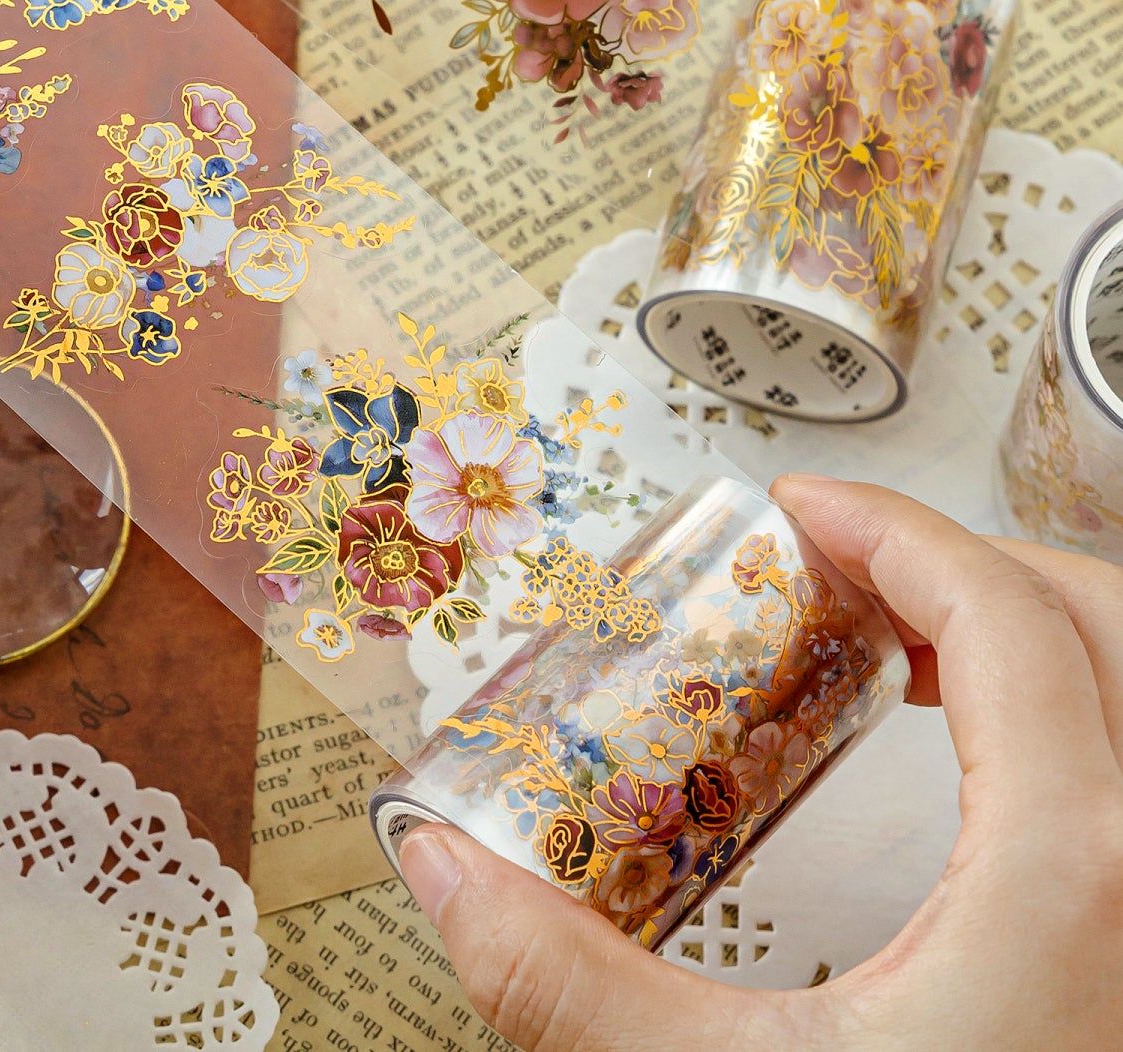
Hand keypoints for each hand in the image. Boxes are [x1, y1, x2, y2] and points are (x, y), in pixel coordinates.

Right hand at [401, 476, 1122, 1050]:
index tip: (797, 511)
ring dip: (1029, 630)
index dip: (892, 531)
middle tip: (840, 569)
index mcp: (1077, 878)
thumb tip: (439, 871)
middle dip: (967, 559)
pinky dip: (1063, 712)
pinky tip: (971, 757)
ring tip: (900, 646)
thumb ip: (564, 985)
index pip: (1003, 619)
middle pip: (1103, 618)